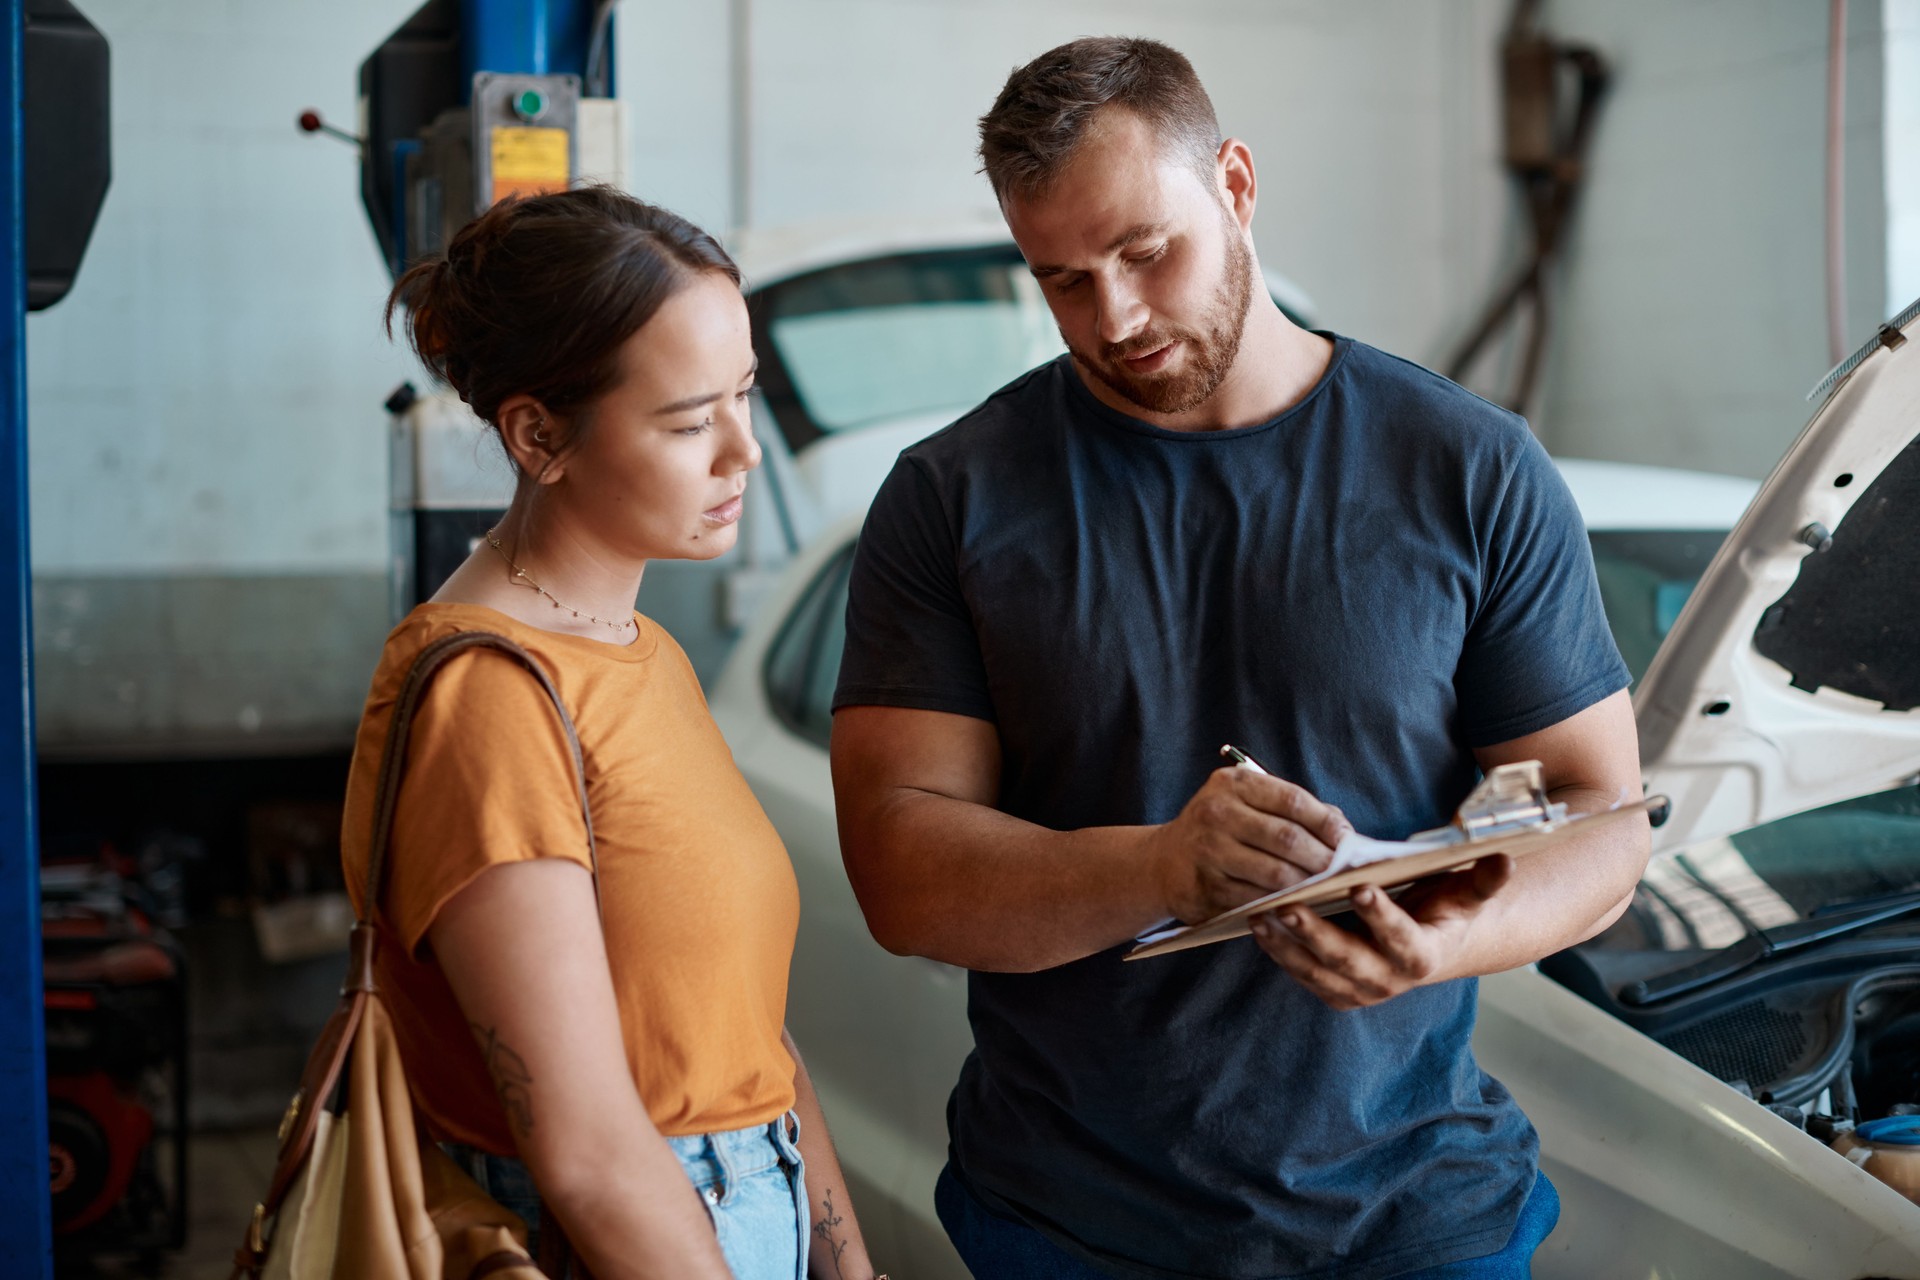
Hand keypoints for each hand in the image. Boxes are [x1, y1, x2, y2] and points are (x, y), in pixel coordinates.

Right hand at [1148, 767, 1352, 922]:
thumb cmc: (1220, 831)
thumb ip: (1292, 811)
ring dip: (1307, 885)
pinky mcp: (1206, 886)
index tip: (1347, 840)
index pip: (1292, 800)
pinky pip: (1257, 899)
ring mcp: (1210, 851)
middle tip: (1344, 873)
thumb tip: (1344, 832)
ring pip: (1275, 873)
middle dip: (1322, 858)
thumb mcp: (1246, 804)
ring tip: (1326, 890)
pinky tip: (1298, 906)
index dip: (1326, 822)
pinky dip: (1283, 905)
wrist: (1162, 862)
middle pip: (1287, 837)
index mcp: (1234, 784)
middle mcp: (1217, 812)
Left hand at [1249, 855, 1513, 1008]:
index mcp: (1425, 956)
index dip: (1385, 918)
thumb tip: (1506, 857)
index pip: (1405, 942)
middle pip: (1351, 963)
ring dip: (1288, 946)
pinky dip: (1280, 952)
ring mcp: (1361, 991)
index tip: (1362, 888)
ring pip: (1319, 973)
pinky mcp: (1337, 991)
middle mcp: (1391, 981)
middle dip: (1319, 936)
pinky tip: (1259, 925)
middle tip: (1290, 907)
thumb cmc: (1447, 909)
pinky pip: (1303, 975)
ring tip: (1261, 915)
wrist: (1434, 946)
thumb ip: (1483, 878)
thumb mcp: (1467, 893)